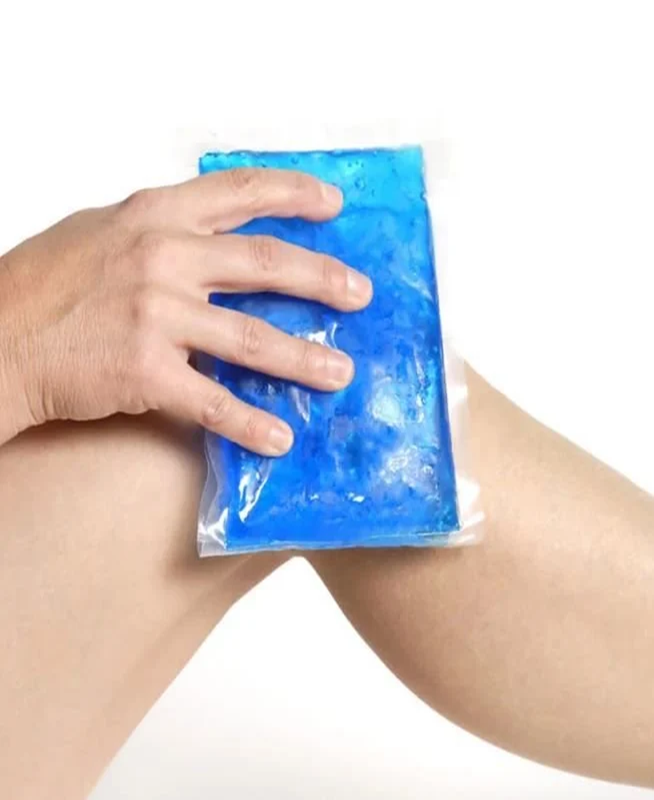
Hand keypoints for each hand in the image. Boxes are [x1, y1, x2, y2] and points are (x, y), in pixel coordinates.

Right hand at [0, 169, 372, 451]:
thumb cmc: (42, 284)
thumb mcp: (101, 232)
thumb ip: (157, 229)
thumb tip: (206, 233)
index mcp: (154, 215)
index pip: (239, 192)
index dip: (294, 193)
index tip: (334, 204)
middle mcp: (163, 257)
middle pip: (265, 263)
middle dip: (322, 278)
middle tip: (360, 294)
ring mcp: (157, 314)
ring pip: (252, 336)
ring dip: (304, 358)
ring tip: (340, 373)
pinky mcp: (146, 371)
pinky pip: (213, 399)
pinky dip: (249, 421)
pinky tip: (278, 438)